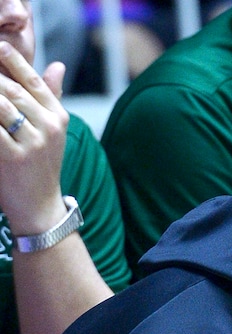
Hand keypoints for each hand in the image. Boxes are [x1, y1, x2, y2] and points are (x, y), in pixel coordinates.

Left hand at [0, 40, 67, 235]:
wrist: (40, 207)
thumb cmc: (42, 166)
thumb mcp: (54, 132)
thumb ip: (52, 96)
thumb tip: (57, 65)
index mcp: (57, 116)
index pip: (32, 80)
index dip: (13, 60)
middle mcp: (48, 128)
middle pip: (12, 90)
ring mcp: (32, 144)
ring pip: (2, 106)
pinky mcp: (14, 158)